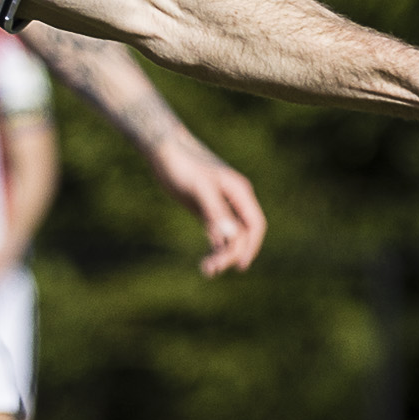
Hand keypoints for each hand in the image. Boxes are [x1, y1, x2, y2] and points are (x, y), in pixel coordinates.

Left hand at [148, 137, 266, 275]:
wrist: (163, 150)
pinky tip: (206, 260)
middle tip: (211, 269)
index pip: (255, 224)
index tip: (239, 265)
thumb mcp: (199, 189)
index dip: (251, 246)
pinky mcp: (207, 209)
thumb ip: (215, 212)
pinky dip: (214, 246)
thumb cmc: (182, 165)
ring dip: (222, 254)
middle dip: (231, 253)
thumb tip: (231, 236)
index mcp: (239, 192)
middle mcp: (234, 200)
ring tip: (207, 270)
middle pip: (243, 233)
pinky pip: (217, 232)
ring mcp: (221, 205)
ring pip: (230, 235)